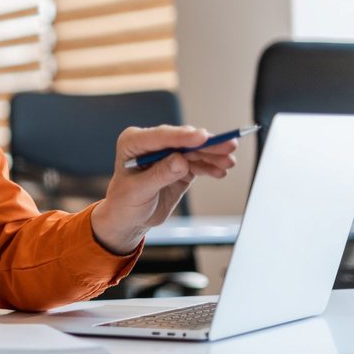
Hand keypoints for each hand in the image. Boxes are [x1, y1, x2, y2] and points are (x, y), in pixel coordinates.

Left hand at [91, 125, 237, 253]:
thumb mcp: (138, 191)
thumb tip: (181, 160)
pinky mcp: (180, 166)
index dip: (182, 136)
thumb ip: (159, 175)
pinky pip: (197, 163)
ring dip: (212, 155)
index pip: (160, 136)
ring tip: (228, 162)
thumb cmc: (125, 202)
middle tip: (228, 146)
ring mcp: (167, 154)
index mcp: (133, 143)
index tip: (202, 137)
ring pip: (194, 150)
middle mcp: (151, 144)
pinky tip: (220, 171)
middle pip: (182, 140)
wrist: (129, 218)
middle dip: (206, 144)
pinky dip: (210, 167)